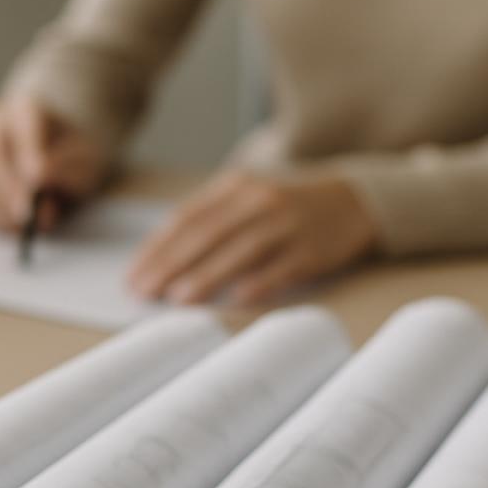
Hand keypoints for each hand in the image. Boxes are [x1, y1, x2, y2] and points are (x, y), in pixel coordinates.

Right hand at [0, 95, 110, 231]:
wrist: (56, 170)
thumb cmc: (72, 163)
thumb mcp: (87, 162)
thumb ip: (68, 168)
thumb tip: (40, 179)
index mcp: (25, 108)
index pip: (24, 121)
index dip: (28, 149)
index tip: (36, 179)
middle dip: (10, 186)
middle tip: (29, 215)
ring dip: (3, 207)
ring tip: (29, 225)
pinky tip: (14, 224)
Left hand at [129, 171, 378, 304]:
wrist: (353, 202)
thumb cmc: (284, 208)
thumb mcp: (245, 198)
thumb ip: (207, 220)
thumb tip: (161, 259)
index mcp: (236, 187)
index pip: (187, 219)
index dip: (158, 248)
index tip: (134, 274)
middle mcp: (260, 201)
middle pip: (208, 234)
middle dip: (171, 264)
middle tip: (145, 291)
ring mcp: (288, 225)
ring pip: (241, 251)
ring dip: (207, 276)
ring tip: (177, 298)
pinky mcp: (313, 250)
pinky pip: (281, 268)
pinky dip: (259, 284)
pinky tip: (236, 300)